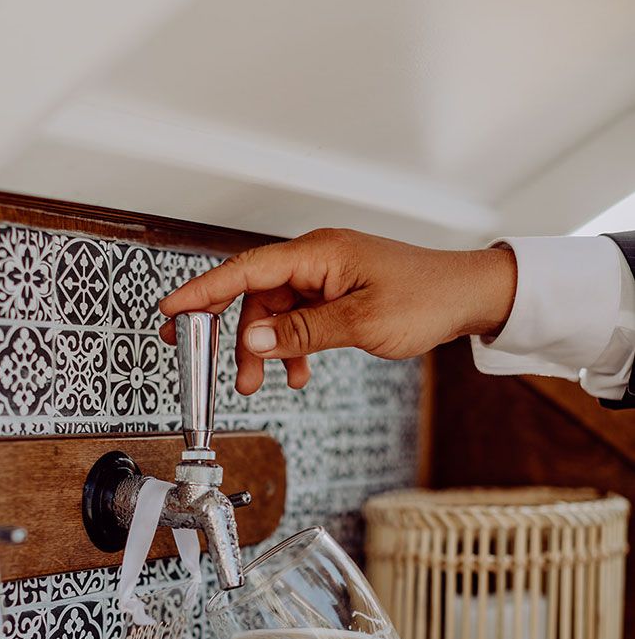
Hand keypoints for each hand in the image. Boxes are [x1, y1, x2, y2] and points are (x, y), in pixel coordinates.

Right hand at [158, 228, 515, 393]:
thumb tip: (252, 340)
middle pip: (256, 295)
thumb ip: (302, 333)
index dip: (203, 292)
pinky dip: (294, 347)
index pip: (245, 270)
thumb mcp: (360, 324)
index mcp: (318, 254)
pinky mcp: (337, 292)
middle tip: (211, 366)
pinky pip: (301, 319)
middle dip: (236, 335)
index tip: (171, 310)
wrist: (467, 296)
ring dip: (267, 348)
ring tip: (264, 384)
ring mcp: (327, 276)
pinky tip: (301, 373)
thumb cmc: (426, 299)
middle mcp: (317, 260)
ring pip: (276, 312)